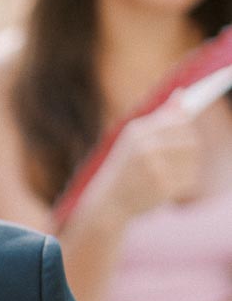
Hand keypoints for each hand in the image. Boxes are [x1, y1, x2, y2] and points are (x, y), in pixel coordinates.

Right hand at [91, 95, 200, 219]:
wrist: (106, 206)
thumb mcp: (134, 140)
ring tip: (168, 175)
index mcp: (137, 132)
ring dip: (186, 167)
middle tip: (178, 160)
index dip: (187, 129)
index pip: (178, 122)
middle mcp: (146, 147)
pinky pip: (189, 179)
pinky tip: (166, 188)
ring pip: (193, 160)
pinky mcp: (162, 187)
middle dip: (189, 149)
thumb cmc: (122, 171)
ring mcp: (155, 168)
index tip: (186, 137)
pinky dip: (183, 184)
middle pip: (190, 140)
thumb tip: (181, 94)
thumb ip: (159, 118)